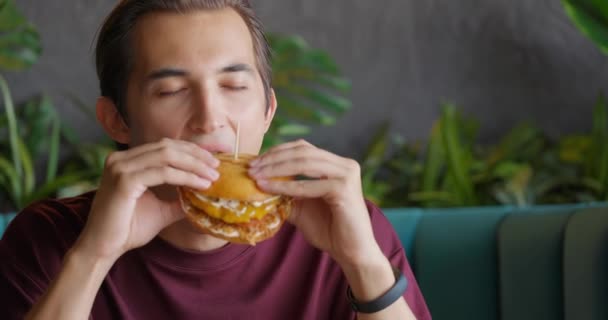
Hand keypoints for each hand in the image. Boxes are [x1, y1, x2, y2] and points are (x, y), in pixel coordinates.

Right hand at [75, 138, 219, 261]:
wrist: (103, 248)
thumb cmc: (128, 229)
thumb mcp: (161, 209)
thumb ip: (179, 198)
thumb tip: (204, 193)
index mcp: (127, 161)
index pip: (164, 146)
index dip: (191, 151)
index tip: (212, 162)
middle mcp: (121, 159)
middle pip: (167, 147)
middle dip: (196, 155)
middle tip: (217, 167)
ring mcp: (120, 167)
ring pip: (167, 156)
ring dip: (194, 165)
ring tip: (212, 176)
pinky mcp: (124, 180)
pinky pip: (163, 173)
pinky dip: (185, 177)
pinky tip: (200, 185)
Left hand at [249, 139, 381, 265]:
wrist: (352, 253)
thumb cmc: (329, 231)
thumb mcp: (301, 207)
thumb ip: (286, 193)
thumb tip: (257, 184)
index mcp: (337, 164)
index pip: (303, 148)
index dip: (277, 151)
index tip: (255, 161)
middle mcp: (344, 165)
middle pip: (302, 151)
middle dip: (273, 158)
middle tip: (251, 167)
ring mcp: (346, 174)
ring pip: (304, 162)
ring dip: (276, 169)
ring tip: (256, 176)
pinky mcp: (344, 189)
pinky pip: (308, 184)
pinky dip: (286, 186)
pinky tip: (268, 189)